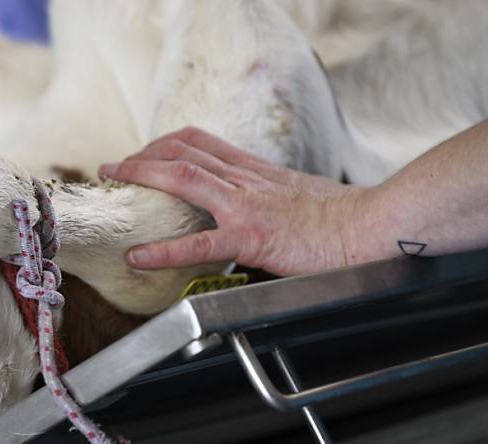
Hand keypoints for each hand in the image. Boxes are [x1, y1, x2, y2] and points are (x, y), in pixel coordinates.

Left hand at [99, 127, 367, 276]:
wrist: (374, 226)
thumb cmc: (346, 220)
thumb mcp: (301, 196)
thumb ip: (271, 197)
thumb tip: (255, 212)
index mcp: (258, 172)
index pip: (204, 143)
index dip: (168, 144)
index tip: (146, 150)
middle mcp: (247, 181)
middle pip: (184, 153)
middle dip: (143, 156)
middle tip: (113, 167)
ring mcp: (247, 206)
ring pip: (184, 178)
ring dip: (142, 177)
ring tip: (114, 185)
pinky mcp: (252, 237)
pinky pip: (199, 242)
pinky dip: (163, 249)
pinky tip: (138, 256)